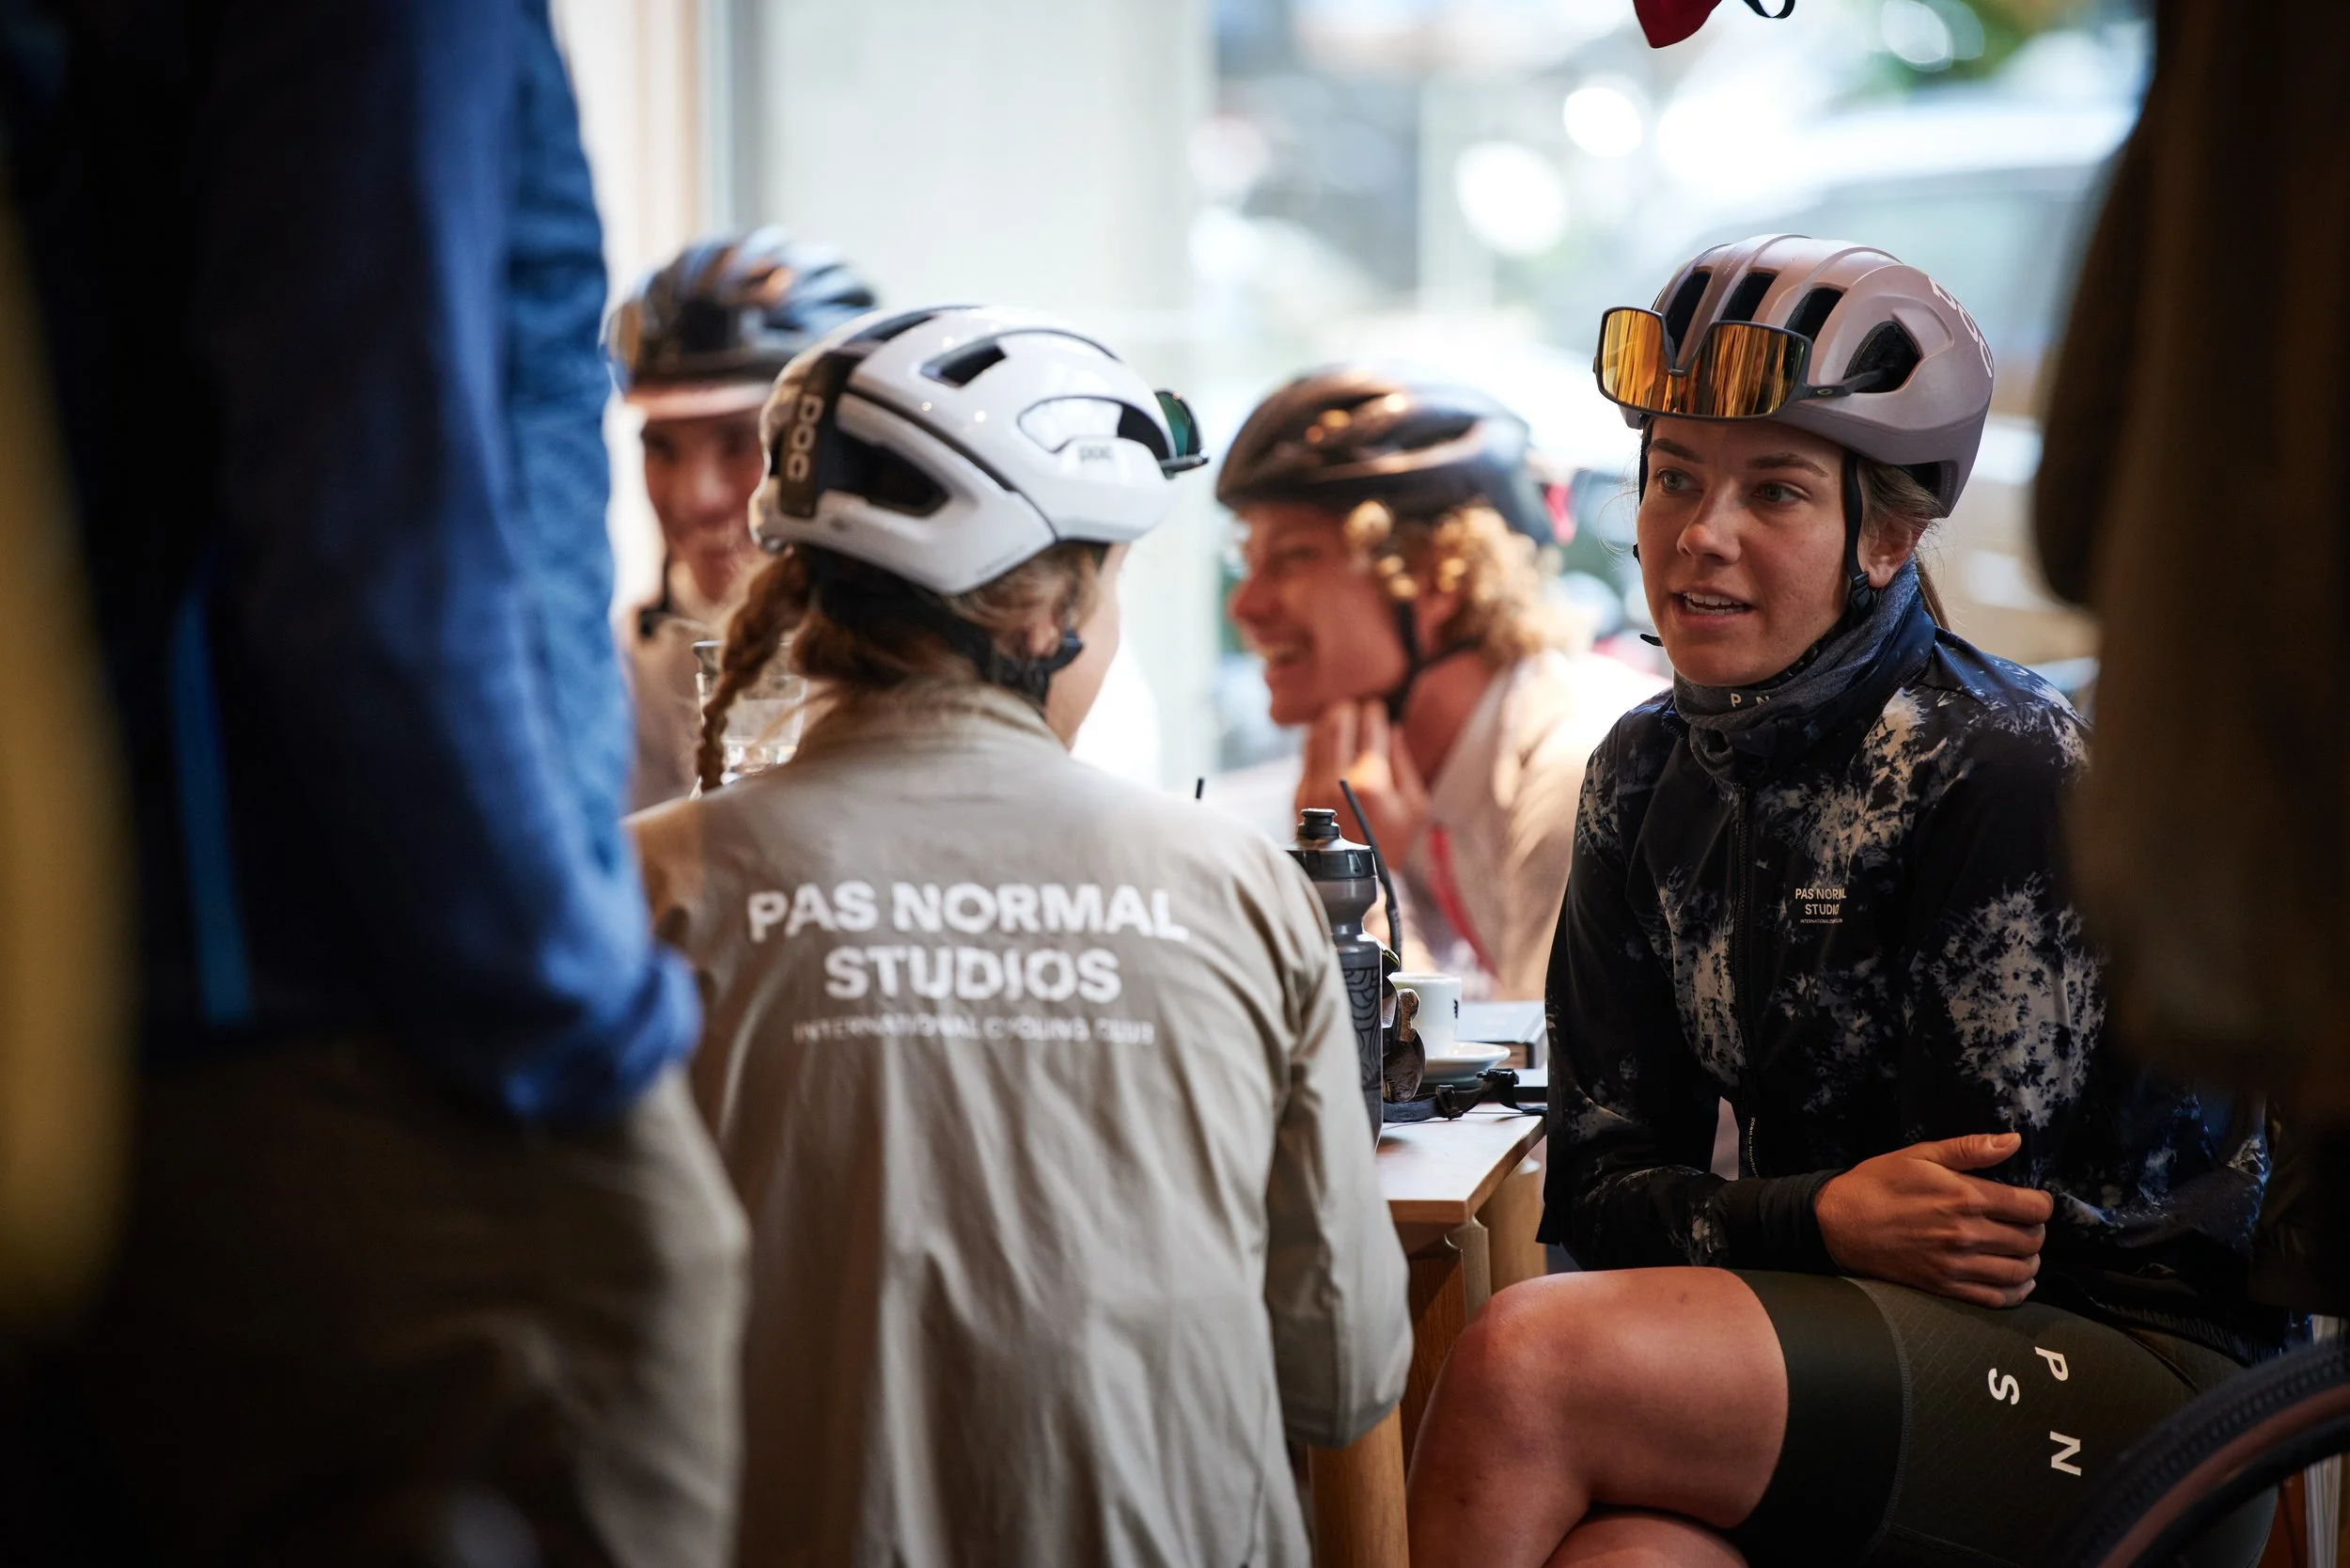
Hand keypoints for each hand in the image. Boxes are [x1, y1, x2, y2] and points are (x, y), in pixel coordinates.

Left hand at [1296, 699, 1427, 861]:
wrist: (1354, 876)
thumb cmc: (1391, 842)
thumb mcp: (1413, 805)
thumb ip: (1403, 763)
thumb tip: (1392, 729)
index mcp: (1370, 783)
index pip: (1370, 729)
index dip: (1374, 712)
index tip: (1377, 707)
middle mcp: (1337, 781)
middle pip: (1337, 724)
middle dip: (1348, 710)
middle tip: (1357, 708)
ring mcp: (1312, 788)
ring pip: (1316, 736)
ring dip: (1329, 721)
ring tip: (1342, 718)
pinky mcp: (1298, 795)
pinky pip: (1305, 756)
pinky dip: (1317, 741)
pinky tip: (1328, 740)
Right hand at [1815, 1133, 2053, 1308]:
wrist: (1838, 1222)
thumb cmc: (1878, 1183)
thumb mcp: (1920, 1154)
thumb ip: (1970, 1149)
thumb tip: (2013, 1141)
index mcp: (1965, 1197)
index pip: (2032, 1207)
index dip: (2042, 1203)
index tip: (2034, 1200)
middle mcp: (1966, 1234)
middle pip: (2032, 1240)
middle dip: (2036, 1231)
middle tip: (2024, 1223)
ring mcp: (1956, 1265)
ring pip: (2020, 1272)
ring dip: (2030, 1261)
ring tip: (2020, 1250)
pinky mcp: (1944, 1287)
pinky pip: (1997, 1298)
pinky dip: (2016, 1291)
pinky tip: (2015, 1280)